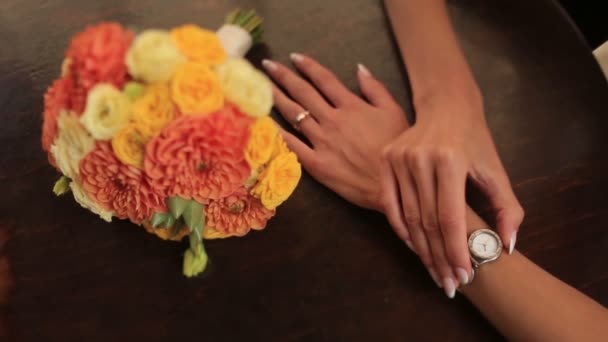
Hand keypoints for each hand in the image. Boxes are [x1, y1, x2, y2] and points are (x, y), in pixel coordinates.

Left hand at [261, 53, 408, 228]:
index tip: (294, 57)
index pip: (324, 79)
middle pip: (303, 93)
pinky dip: (279, 133)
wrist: (392, 185)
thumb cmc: (396, 150)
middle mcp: (332, 120)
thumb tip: (359, 68)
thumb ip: (375, 88)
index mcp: (351, 106)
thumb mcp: (394, 112)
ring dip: (276, 99)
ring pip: (294, 115)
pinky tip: (266, 123)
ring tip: (262, 88)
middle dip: (283, 76)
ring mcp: (321, 142)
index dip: (308, 66)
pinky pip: (293, 145)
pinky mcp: (316, 164)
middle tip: (268, 66)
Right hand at [381, 93, 523, 294]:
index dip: (456, 249)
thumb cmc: (475, 140)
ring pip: (408, 216)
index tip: (464, 275)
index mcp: (450, 159)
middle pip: (427, 220)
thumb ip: (507, 208)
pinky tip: (414, 247)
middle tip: (449, 282)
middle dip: (440, 256)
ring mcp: (399, 158)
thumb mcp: (496, 170)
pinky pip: (390, 204)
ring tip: (434, 272)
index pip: (450, 216)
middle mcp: (420, 158)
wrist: (446, 107)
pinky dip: (401, 229)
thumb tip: (507, 246)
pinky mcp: (386, 159)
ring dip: (422, 249)